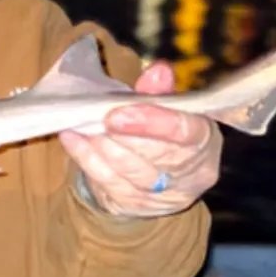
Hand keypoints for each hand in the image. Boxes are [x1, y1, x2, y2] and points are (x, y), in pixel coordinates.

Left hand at [59, 60, 222, 217]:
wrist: (168, 177)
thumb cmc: (169, 133)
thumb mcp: (173, 109)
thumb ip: (162, 92)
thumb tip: (157, 72)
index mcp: (203, 142)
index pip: (183, 133)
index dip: (152, 122)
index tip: (118, 113)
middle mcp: (188, 174)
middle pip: (153, 154)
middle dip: (122, 135)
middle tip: (98, 116)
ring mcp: (159, 195)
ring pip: (126, 170)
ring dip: (101, 145)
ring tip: (82, 124)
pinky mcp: (131, 205)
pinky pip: (104, 180)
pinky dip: (85, 157)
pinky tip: (72, 137)